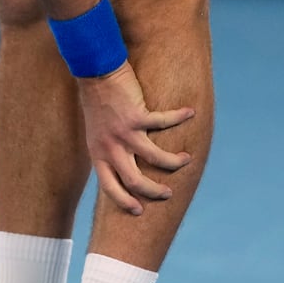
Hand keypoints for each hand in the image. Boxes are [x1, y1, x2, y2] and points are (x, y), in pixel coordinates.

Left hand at [77, 61, 193, 215]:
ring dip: (174, 163)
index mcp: (98, 154)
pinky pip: (164, 123)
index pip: (109, 187)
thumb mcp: (95, 133)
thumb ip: (108, 150)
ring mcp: (124, 133)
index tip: (138, 210)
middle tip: (167, 193)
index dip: (124, 201)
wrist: (94, 72)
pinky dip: (179, 117)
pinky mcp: (136, 116)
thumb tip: (122, 164)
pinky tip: (189, 113)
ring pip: (155, 159)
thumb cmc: (96, 102)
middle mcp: (110, 148)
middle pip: (134, 181)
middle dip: (154, 192)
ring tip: (186, 159)